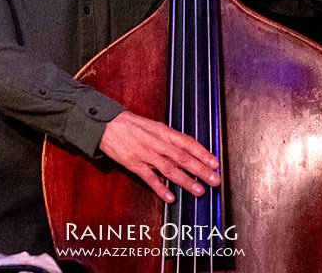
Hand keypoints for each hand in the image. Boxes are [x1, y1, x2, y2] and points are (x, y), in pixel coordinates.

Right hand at [98, 111, 220, 202]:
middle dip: (201, 170)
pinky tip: (170, 197)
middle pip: (183, 158)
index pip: (187, 142)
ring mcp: (146, 154)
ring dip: (186, 181)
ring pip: (169, 169)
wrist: (106, 124)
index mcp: (163, 131)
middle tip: (215, 180)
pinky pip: (149, 178)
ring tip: (199, 191)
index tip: (215, 163)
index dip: (203, 153)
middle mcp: (157, 143)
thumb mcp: (154, 126)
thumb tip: (188, 151)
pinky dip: (160, 188)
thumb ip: (169, 139)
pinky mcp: (134, 164)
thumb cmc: (131, 125)